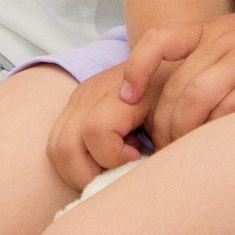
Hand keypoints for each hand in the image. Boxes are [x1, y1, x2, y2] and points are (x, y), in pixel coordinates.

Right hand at [45, 60, 169, 189]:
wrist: (163, 56)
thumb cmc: (176, 90)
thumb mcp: (179, 113)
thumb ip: (167, 142)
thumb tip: (156, 177)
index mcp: (122, 91)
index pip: (97, 129)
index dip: (113, 156)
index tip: (137, 155)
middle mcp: (91, 93)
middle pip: (65, 147)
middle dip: (90, 175)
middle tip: (118, 175)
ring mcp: (77, 100)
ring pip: (56, 149)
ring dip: (78, 172)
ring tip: (109, 170)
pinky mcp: (71, 107)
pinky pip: (56, 144)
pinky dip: (73, 163)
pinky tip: (101, 161)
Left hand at [120, 7, 234, 145]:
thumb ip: (205, 60)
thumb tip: (168, 104)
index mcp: (211, 30)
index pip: (159, 40)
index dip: (137, 69)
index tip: (126, 98)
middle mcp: (225, 40)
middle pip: (176, 86)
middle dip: (162, 124)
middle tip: (161, 150)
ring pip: (198, 98)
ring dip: (185, 132)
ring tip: (184, 153)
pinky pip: (233, 108)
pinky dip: (218, 130)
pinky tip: (217, 146)